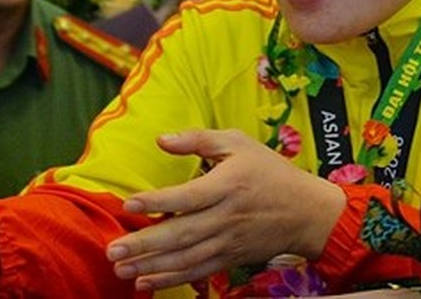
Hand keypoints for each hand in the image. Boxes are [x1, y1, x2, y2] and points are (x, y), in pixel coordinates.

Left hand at [105, 129, 345, 291]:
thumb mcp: (238, 143)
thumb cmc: (269, 171)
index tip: (129, 204)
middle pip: (181, 234)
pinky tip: (147, 281)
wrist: (306, 212)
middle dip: (144, 244)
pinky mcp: (230, 258)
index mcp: (227, 185)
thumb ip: (198, 139)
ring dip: (151, 266)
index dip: (157, 202)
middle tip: (113, 250)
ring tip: (121, 270)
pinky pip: (197, 272)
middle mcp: (226, 217)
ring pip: (185, 258)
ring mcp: (228, 242)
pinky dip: (171, 279)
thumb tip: (162, 139)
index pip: (187, 196)